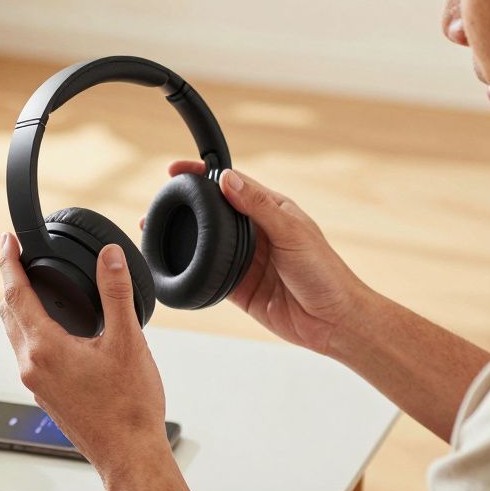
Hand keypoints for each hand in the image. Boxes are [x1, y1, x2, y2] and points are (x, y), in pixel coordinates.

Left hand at [0, 233, 169, 475]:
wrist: (129, 456)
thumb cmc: (129, 408)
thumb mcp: (127, 341)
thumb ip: (116, 293)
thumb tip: (109, 257)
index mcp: (45, 348)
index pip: (15, 293)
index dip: (8, 261)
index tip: (8, 240)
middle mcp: (31, 365)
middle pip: (8, 312)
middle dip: (10, 280)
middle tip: (16, 255)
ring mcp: (36, 382)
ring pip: (16, 334)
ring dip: (18, 305)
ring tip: (31, 284)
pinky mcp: (45, 394)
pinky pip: (27, 353)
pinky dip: (30, 329)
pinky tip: (51, 327)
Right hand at [152, 161, 370, 354]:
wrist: (333, 321)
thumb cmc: (325, 273)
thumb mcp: (292, 232)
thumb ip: (258, 206)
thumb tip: (226, 179)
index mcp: (272, 210)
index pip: (232, 184)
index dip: (204, 174)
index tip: (177, 169)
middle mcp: (257, 232)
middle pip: (214, 212)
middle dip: (187, 205)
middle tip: (159, 201)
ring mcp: (247, 260)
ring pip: (208, 243)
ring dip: (185, 236)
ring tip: (156, 229)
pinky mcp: (239, 287)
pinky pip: (210, 274)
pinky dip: (193, 268)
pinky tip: (176, 262)